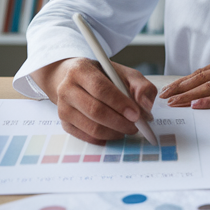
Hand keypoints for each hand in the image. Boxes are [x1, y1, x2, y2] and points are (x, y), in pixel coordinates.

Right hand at [32, 57, 156, 144]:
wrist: (76, 81)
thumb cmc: (103, 77)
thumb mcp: (124, 73)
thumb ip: (140, 85)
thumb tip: (146, 105)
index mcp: (80, 70)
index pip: (100, 89)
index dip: (120, 103)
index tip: (137, 114)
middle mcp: (66, 89)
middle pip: (95, 110)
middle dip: (120, 122)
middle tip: (136, 126)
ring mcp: (63, 108)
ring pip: (92, 127)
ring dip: (115, 132)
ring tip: (128, 128)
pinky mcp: (65, 124)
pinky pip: (87, 137)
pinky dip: (105, 138)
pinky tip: (115, 132)